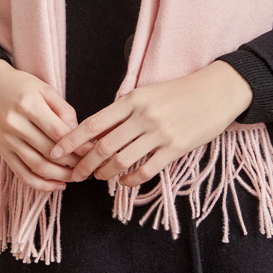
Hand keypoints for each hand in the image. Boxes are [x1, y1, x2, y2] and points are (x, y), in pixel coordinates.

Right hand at [0, 59, 83, 191]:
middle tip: (89, 165)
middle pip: (50, 151)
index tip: (93, 149)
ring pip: (38, 166)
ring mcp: (8, 140)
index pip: (58, 131)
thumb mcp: (43, 88)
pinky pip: (22, 174)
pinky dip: (41, 185)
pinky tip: (57, 185)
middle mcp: (16, 124)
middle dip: (73, 162)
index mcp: (29, 104)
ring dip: (60, 176)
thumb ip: (62, 109)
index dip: (78, 144)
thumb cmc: (19, 85)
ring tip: (77, 177)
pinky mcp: (3, 152)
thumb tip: (77, 131)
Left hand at [49, 61, 253, 186]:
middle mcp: (143, 116)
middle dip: (84, 164)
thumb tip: (96, 132)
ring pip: (122, 160)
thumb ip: (124, 111)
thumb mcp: (147, 94)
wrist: (216, 91)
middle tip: (74, 175)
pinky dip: (131, 180)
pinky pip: (146, 170)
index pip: (93, 123)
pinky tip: (124, 182)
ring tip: (98, 178)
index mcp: (132, 99)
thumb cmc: (178, 92)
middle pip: (104, 146)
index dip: (71, 140)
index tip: (56, 152)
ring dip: (105, 173)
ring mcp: (159, 133)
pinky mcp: (175, 148)